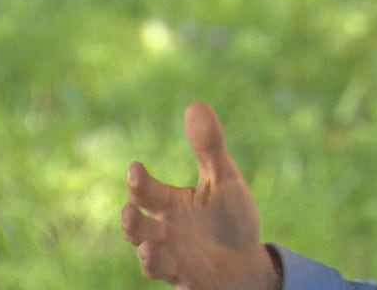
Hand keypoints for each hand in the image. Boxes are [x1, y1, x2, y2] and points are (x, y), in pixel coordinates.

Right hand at [120, 102, 279, 289]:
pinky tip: (184, 278)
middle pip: (140, 230)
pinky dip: (181, 283)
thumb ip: (208, 147)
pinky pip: (184, 287)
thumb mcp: (223, 179)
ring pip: (154, 263)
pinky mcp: (194, 284)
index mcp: (170, 207)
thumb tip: (195, 104)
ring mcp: (178, 263)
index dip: (139, 183)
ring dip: (149, 257)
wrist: (249, 261)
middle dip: (132, 222)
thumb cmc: (229, 218)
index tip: (135, 168)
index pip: (147, 193)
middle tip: (127, 210)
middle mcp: (166, 235)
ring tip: (149, 248)